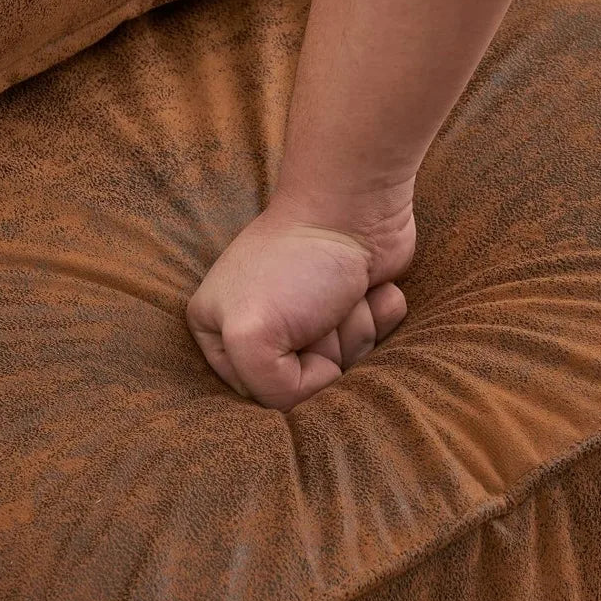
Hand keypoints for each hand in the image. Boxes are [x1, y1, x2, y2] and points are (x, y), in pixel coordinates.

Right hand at [187, 191, 414, 409]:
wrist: (353, 204)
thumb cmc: (297, 262)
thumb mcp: (251, 335)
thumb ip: (266, 389)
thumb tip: (318, 392)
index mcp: (218, 332)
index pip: (261, 396)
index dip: (289, 377)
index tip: (291, 338)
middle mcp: (261, 326)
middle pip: (309, 383)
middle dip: (328, 351)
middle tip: (319, 310)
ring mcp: (311, 316)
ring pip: (348, 363)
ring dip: (356, 330)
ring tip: (343, 293)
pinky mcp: (354, 304)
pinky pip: (380, 338)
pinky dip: (382, 314)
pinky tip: (369, 285)